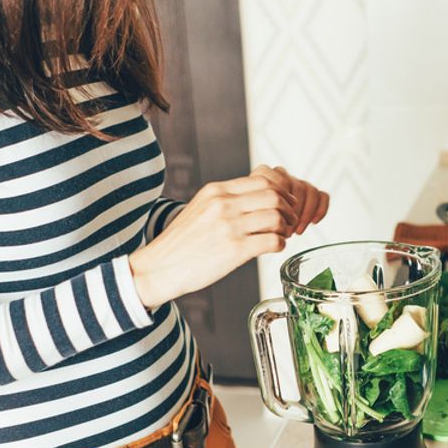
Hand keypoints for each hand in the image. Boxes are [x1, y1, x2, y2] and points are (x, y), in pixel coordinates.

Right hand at [129, 167, 329, 306]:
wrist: (159, 267)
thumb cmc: (181, 243)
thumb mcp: (201, 209)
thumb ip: (226, 200)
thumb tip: (258, 196)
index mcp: (216, 191)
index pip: (262, 179)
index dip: (282, 191)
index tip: (285, 202)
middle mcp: (223, 204)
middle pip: (274, 196)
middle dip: (288, 208)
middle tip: (289, 221)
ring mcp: (229, 226)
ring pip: (276, 217)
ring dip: (285, 227)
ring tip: (281, 235)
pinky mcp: (234, 250)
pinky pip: (272, 241)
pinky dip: (280, 244)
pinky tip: (274, 248)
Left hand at [250, 165, 329, 235]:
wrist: (253, 225)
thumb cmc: (249, 223)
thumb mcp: (249, 217)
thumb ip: (258, 212)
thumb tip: (273, 220)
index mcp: (264, 176)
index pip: (280, 179)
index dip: (282, 201)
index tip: (278, 219)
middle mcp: (282, 176)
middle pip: (296, 186)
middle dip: (294, 211)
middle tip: (287, 230)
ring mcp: (297, 184)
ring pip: (310, 190)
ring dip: (306, 213)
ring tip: (298, 230)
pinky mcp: (311, 194)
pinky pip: (322, 195)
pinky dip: (321, 209)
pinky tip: (314, 222)